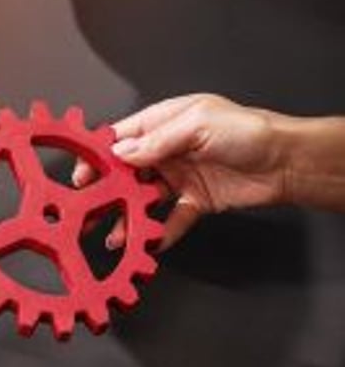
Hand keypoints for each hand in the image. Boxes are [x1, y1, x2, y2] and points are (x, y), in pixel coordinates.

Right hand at [75, 94, 288, 250]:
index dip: (97, 155)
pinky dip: (159, 232)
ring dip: (126, 216)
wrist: (287, 161)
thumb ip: (156, 141)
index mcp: (164, 123)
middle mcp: (167, 150)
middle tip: (86, 209)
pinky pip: (171, 219)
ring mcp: (180, 177)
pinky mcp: (195, 201)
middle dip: (104, 191)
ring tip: (113, 235)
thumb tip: (120, 152)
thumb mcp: (197, 124)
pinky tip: (149, 242)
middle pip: (125, 172)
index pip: (120, 138)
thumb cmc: (249, 131)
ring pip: (142, 198)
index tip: (80, 172)